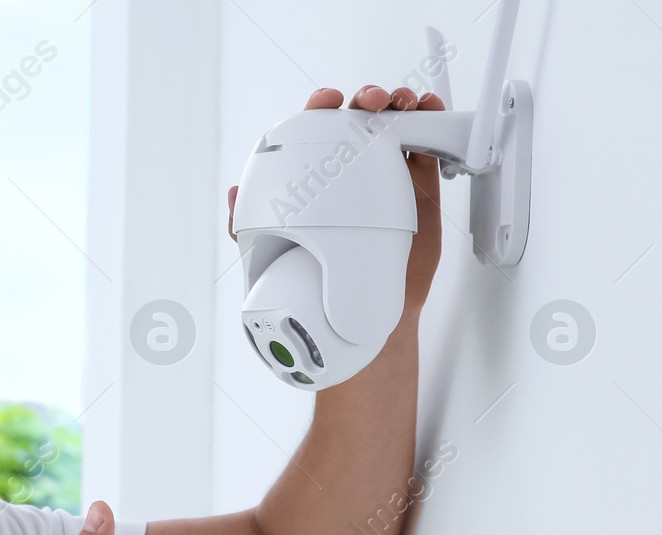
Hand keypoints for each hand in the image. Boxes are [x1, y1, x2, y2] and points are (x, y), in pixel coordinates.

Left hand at [228, 85, 444, 319]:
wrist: (365, 309)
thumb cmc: (319, 277)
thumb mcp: (272, 250)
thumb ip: (246, 223)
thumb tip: (231, 194)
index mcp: (317, 172)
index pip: (316, 128)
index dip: (321, 107)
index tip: (328, 102)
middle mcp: (351, 168)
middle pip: (359, 117)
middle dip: (366, 98)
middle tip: (372, 103)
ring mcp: (386, 171)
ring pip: (394, 122)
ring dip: (399, 102)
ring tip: (403, 103)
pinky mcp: (417, 182)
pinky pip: (426, 141)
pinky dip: (429, 117)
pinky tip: (429, 109)